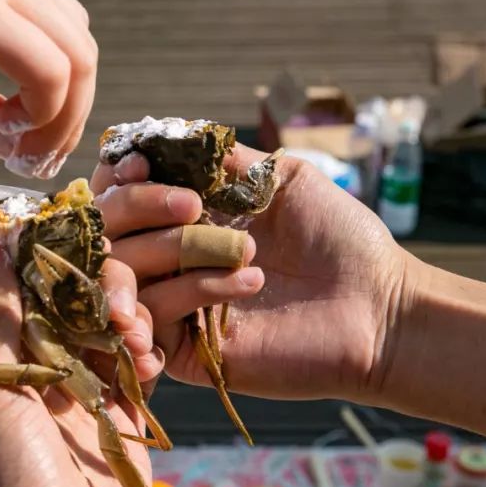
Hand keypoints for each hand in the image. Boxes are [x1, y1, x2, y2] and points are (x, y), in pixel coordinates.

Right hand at [0, 0, 96, 177]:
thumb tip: (21, 136)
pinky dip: (41, 114)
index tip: (27, 139)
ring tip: (14, 149)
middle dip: (70, 112)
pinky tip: (0, 135)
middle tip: (33, 156)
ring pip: (76, 57)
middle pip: (80, 43)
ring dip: (59, 118)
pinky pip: (47, 69)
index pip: (63, 28)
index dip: (61, 94)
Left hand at [0, 230, 155, 486]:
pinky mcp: (122, 421)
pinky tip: (146, 354)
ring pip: (105, 333)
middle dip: (93, 292)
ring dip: (122, 322)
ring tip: (131, 331)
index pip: (20, 293)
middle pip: (68, 309)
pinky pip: (133, 372)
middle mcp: (36, 376)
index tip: (75, 230)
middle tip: (112, 292)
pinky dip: (142, 356)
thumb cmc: (12, 486)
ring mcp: (81, 399)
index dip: (46, 262)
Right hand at [92, 146, 407, 401]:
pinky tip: (248, 284)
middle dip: (139, 206)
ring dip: (174, 249)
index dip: (119, 176)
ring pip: (123, 272)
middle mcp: (167, 260)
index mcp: (182, 218)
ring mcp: (172, 306)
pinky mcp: (182, 350)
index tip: (141, 163)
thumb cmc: (338, 238)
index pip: (118, 196)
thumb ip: (222, 158)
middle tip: (192, 205)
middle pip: (107, 231)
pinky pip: (156, 313)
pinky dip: (193, 291)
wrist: (378, 307)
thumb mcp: (279, 177)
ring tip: (245, 252)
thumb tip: (163, 135)